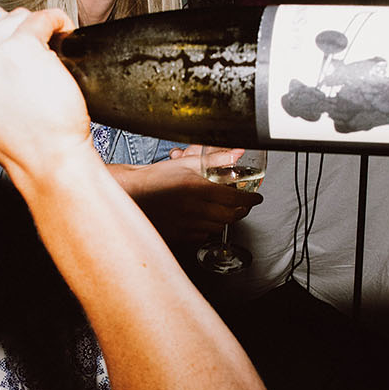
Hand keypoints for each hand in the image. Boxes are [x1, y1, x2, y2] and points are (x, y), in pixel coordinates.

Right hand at [0, 3, 89, 177]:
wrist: (44, 158)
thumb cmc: (12, 138)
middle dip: (5, 32)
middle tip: (21, 59)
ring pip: (13, 17)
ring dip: (31, 31)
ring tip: (40, 57)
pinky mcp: (21, 46)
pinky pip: (43, 17)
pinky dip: (56, 22)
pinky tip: (59, 33)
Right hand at [113, 149, 261, 244]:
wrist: (132, 193)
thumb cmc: (156, 177)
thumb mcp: (187, 163)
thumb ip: (215, 159)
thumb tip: (237, 153)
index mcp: (198, 188)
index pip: (235, 198)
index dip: (250, 199)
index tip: (256, 198)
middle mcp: (194, 208)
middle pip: (230, 216)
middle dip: (241, 211)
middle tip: (243, 205)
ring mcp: (187, 224)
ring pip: (218, 227)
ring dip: (225, 219)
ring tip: (223, 210)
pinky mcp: (180, 235)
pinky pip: (202, 236)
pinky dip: (208, 229)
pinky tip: (203, 219)